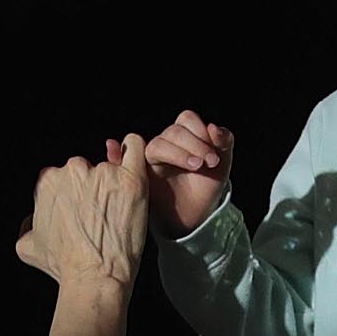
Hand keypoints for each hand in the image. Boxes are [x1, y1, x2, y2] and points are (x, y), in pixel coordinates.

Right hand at [18, 138, 149, 295]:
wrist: (95, 278)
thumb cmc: (64, 266)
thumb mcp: (28, 247)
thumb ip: (27, 226)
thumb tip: (31, 220)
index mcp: (48, 182)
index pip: (62, 178)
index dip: (73, 195)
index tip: (82, 212)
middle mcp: (72, 171)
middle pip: (85, 170)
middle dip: (93, 188)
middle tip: (102, 215)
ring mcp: (103, 173)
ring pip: (109, 166)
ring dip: (114, 183)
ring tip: (119, 211)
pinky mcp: (131, 179)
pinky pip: (135, 148)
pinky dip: (134, 149)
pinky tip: (133, 157)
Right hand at [111, 110, 232, 235]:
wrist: (197, 215)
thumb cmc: (207, 185)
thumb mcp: (222, 163)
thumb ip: (224, 142)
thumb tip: (214, 126)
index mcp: (183, 135)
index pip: (186, 119)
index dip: (201, 132)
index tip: (215, 156)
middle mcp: (166, 143)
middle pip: (174, 132)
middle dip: (194, 145)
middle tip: (209, 163)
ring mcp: (151, 158)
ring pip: (157, 145)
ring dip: (177, 153)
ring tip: (196, 166)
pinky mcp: (142, 175)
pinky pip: (125, 159)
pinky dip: (115, 153)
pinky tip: (111, 148)